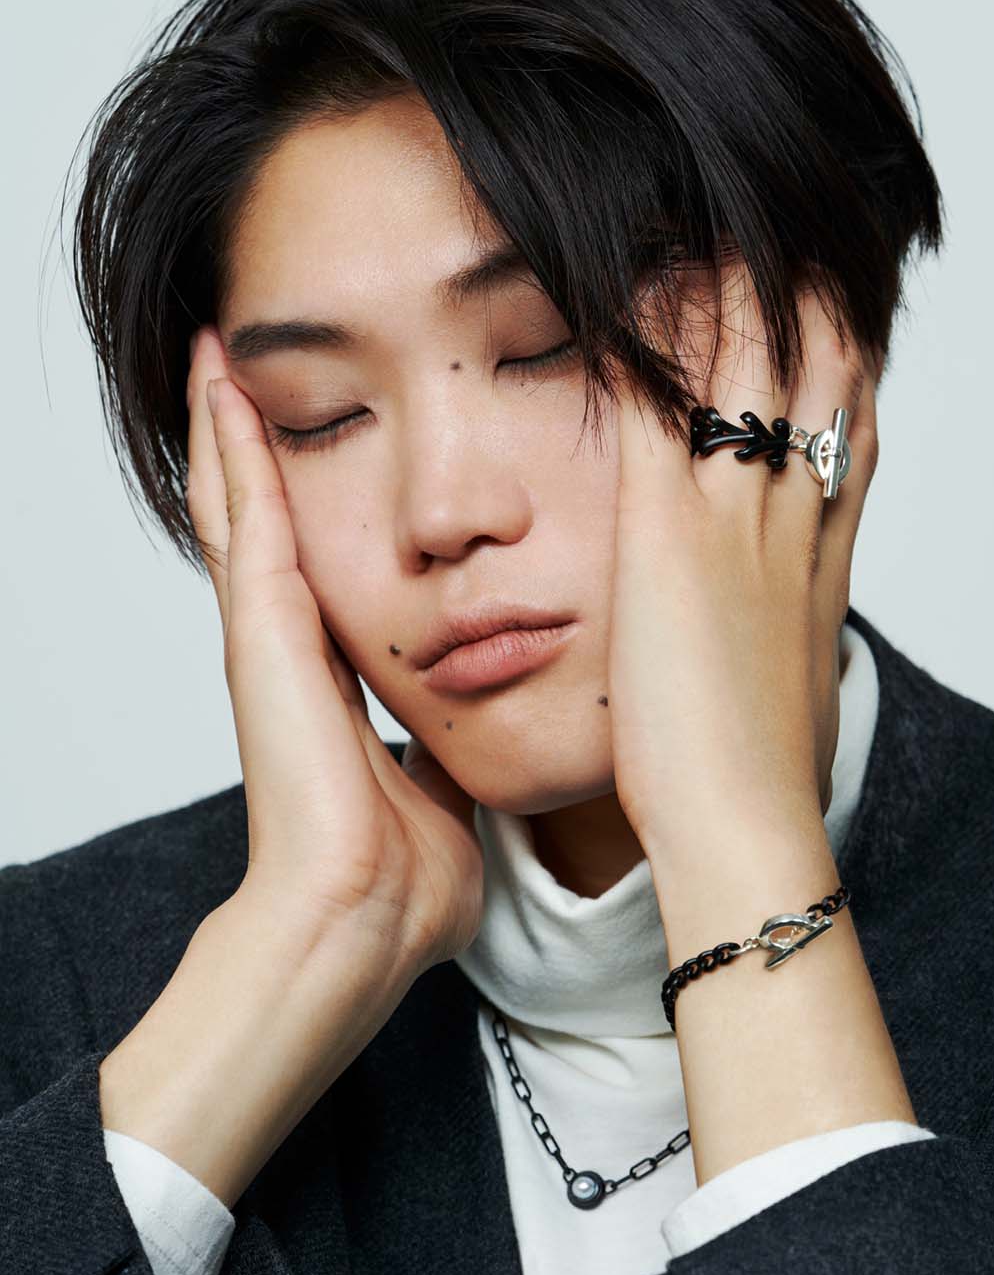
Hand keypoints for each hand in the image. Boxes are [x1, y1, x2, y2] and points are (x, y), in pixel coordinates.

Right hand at [186, 326, 483, 1005]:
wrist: (364, 925)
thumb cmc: (405, 882)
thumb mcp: (446, 791)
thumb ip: (452, 750)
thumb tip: (494, 737)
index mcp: (336, 683)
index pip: (320, 567)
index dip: (314, 505)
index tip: (327, 443)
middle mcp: (294, 651)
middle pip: (268, 521)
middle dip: (259, 445)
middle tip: (242, 363)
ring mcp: (269, 641)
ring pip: (242, 505)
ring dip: (232, 427)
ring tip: (219, 349)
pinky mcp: (262, 638)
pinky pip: (246, 519)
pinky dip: (231, 448)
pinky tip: (224, 383)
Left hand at [607, 262, 878, 873]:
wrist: (746, 823)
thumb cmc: (761, 775)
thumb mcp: (794, 688)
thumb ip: (787, 640)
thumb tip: (784, 642)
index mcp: (820, 555)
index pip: (847, 424)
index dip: (837, 355)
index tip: (819, 306)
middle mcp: (791, 517)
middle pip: (814, 367)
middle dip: (794, 291)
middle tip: (765, 229)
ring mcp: (734, 517)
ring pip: (747, 361)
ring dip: (725, 282)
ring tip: (697, 215)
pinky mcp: (667, 532)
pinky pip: (660, 402)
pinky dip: (644, 338)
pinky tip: (618, 280)